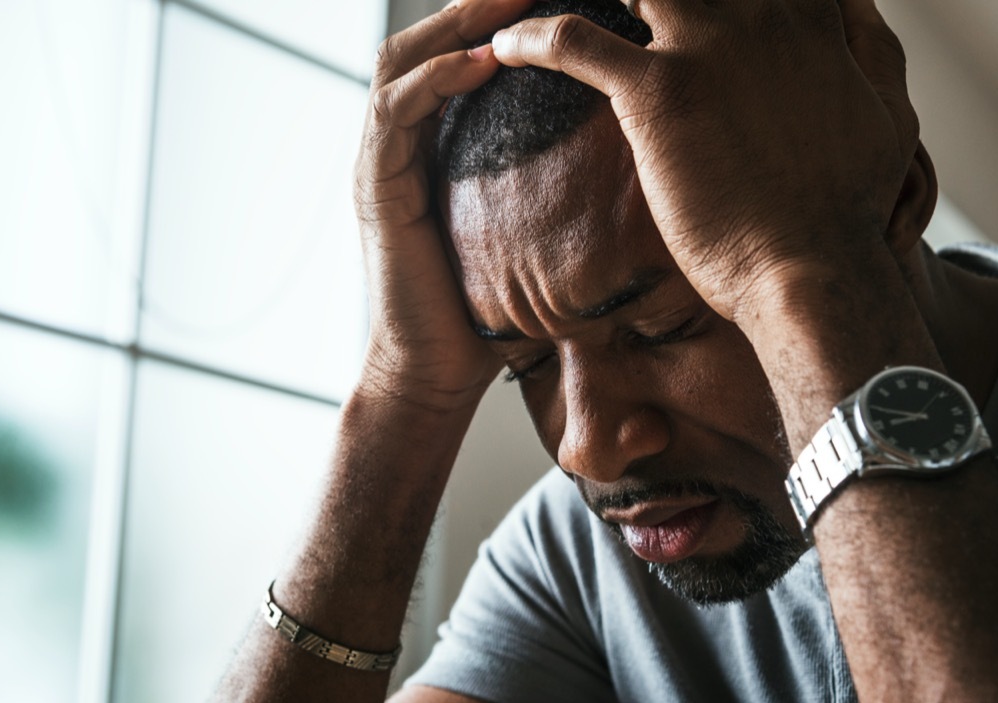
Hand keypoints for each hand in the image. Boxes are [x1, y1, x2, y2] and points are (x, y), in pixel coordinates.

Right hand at [354, 0, 534, 411]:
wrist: (435, 371)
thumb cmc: (485, 311)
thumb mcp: (525, 234)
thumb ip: (548, 190)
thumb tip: (623, 168)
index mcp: (431, 148)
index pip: (455, 57)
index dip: (494, 20)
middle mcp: (400, 145)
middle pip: (425, 43)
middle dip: (475, 6)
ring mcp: (381, 163)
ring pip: (400, 63)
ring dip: (455, 25)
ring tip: (508, 2)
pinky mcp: (374, 188)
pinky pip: (396, 113)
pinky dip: (437, 79)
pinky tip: (483, 61)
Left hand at [487, 0, 919, 323]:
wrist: (814, 268)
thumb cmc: (850, 206)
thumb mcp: (889, 110)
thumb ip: (869, 46)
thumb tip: (852, 11)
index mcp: (807, 12)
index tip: (653, 8)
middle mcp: (758, 11)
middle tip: (611, 8)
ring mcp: (707, 45)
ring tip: (527, 10)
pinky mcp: (660, 92)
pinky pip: (573, 42)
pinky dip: (532, 39)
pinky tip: (506, 50)